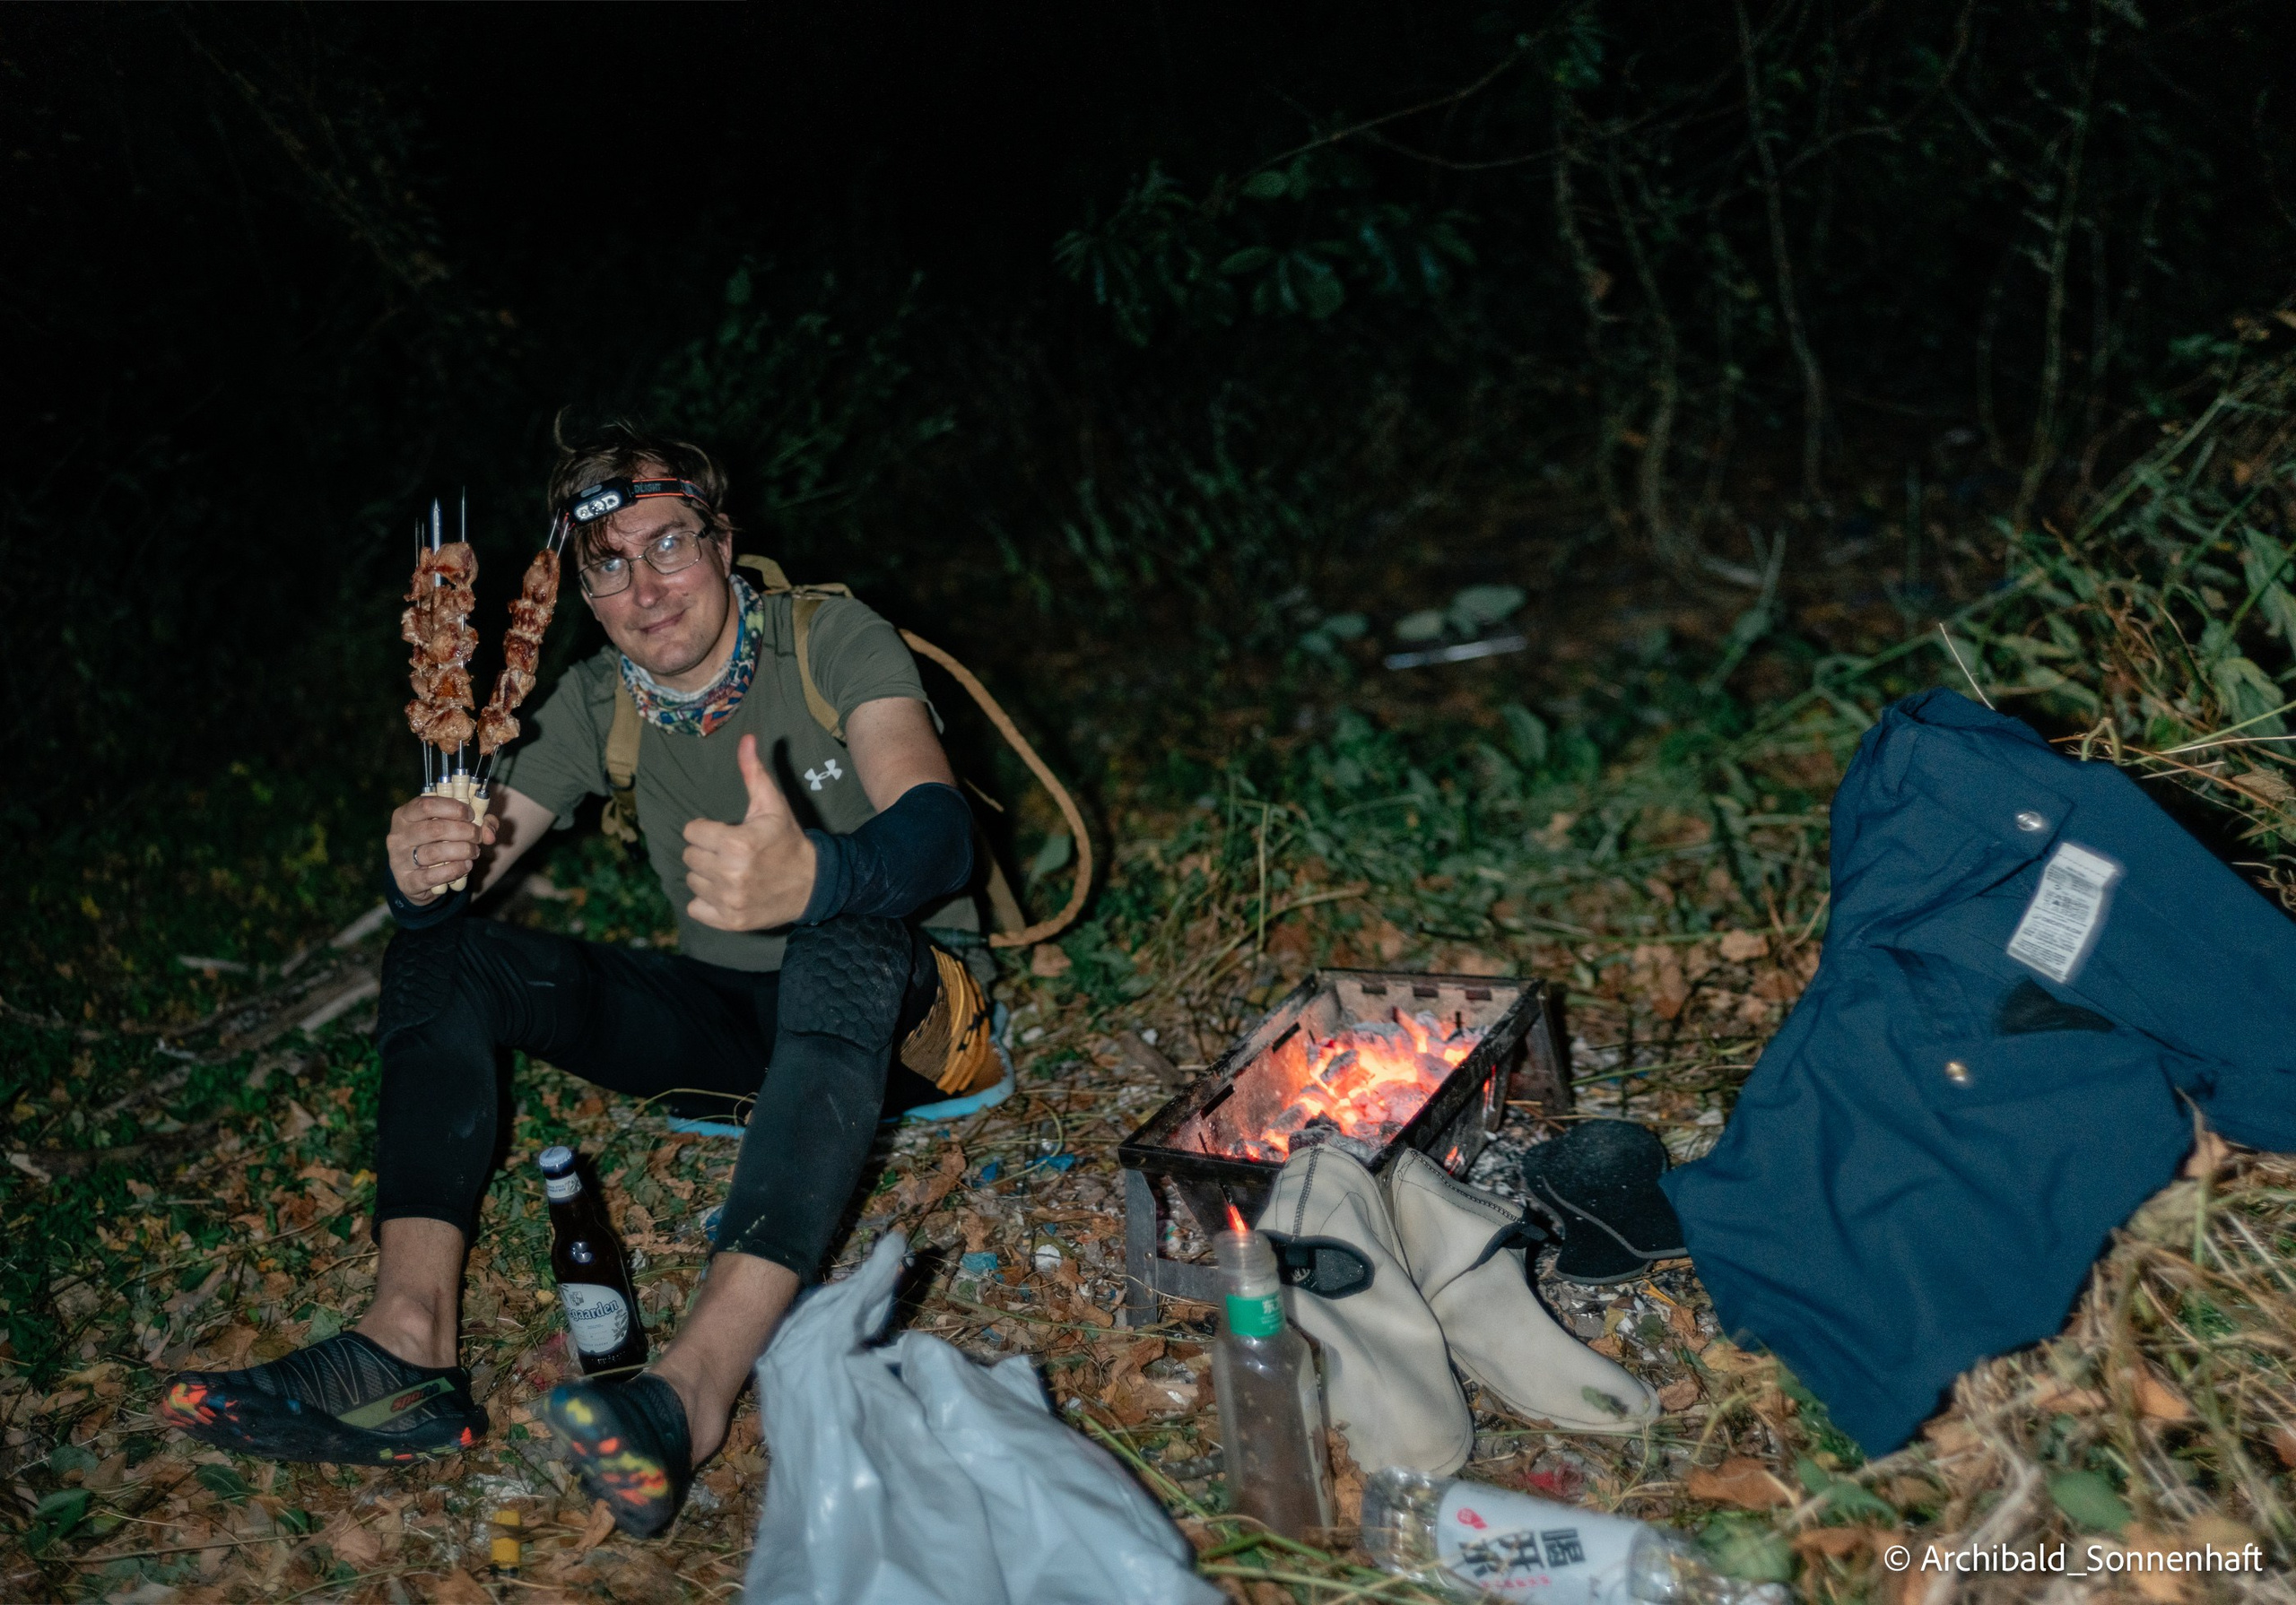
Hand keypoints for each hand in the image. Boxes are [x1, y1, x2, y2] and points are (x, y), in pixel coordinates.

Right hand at [387, 793, 497, 901]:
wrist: (418, 879)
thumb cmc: (437, 844)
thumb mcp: (451, 827)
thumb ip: (476, 823)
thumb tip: (490, 833)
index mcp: (404, 815)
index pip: (426, 805)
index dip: (454, 808)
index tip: (471, 815)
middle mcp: (397, 836)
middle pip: (435, 829)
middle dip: (465, 831)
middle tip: (478, 836)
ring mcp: (399, 860)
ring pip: (435, 853)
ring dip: (462, 851)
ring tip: (474, 851)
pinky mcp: (407, 881)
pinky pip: (433, 875)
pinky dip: (455, 870)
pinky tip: (466, 866)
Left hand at [683, 734, 818, 930]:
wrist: (813, 883)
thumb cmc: (787, 840)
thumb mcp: (772, 804)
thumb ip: (753, 772)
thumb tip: (746, 738)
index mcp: (736, 843)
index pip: (691, 832)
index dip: (707, 829)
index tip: (726, 833)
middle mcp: (730, 873)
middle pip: (689, 857)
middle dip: (706, 851)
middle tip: (729, 852)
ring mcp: (729, 900)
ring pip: (692, 881)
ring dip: (707, 875)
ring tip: (731, 871)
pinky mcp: (730, 921)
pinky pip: (695, 908)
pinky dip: (707, 901)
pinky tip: (726, 892)